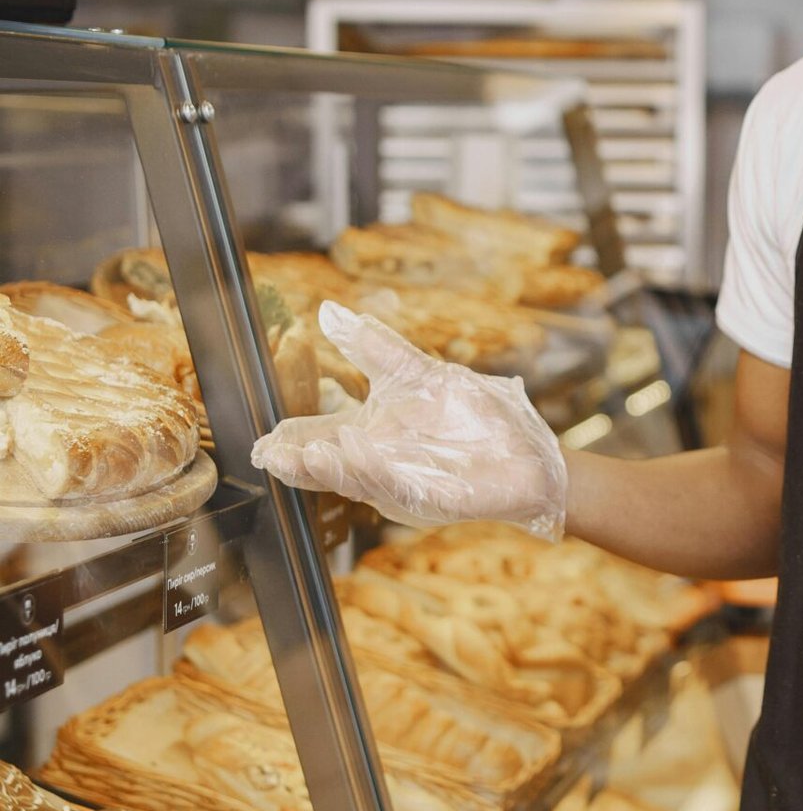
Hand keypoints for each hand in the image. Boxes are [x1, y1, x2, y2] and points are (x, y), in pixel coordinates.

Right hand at [251, 302, 567, 537]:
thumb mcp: (421, 374)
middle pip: (328, 465)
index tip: (264, 440)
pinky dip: (373, 471)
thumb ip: (376, 347)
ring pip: (355, 478)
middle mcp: (379, 464)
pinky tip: (354, 453)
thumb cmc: (477, 418)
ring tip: (305, 452)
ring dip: (329, 466)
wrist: (529, 455)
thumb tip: (329, 311)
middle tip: (270, 453)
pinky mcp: (432, 498)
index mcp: (371, 435)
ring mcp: (403, 483)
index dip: (291, 440)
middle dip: (300, 461)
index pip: (319, 438)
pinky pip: (396, 485)